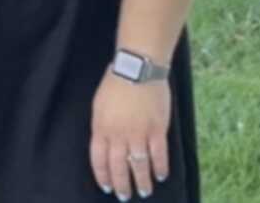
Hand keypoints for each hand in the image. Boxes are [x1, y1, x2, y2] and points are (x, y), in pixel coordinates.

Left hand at [90, 69, 170, 200]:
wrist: (136, 68)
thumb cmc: (115, 83)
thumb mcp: (99, 105)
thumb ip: (102, 126)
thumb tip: (105, 145)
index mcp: (101, 127)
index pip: (99, 159)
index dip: (103, 175)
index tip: (107, 186)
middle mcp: (119, 134)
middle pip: (119, 167)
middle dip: (122, 184)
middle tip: (124, 195)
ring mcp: (139, 133)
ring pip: (139, 166)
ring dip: (142, 181)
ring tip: (144, 191)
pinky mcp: (157, 130)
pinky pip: (159, 155)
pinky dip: (160, 168)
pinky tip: (160, 175)